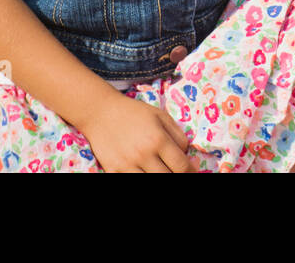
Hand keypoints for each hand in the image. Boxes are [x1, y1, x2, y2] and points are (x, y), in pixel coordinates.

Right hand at [80, 93, 201, 172]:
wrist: (101, 113)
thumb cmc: (134, 112)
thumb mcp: (161, 116)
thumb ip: (178, 135)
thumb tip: (186, 154)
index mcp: (158, 139)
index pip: (181, 166)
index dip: (191, 172)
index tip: (193, 172)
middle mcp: (143, 154)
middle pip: (168, 178)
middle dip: (176, 176)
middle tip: (176, 170)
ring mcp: (127, 165)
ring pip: (150, 183)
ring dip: (159, 178)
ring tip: (161, 170)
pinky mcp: (113, 171)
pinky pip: (131, 182)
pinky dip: (140, 179)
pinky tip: (144, 172)